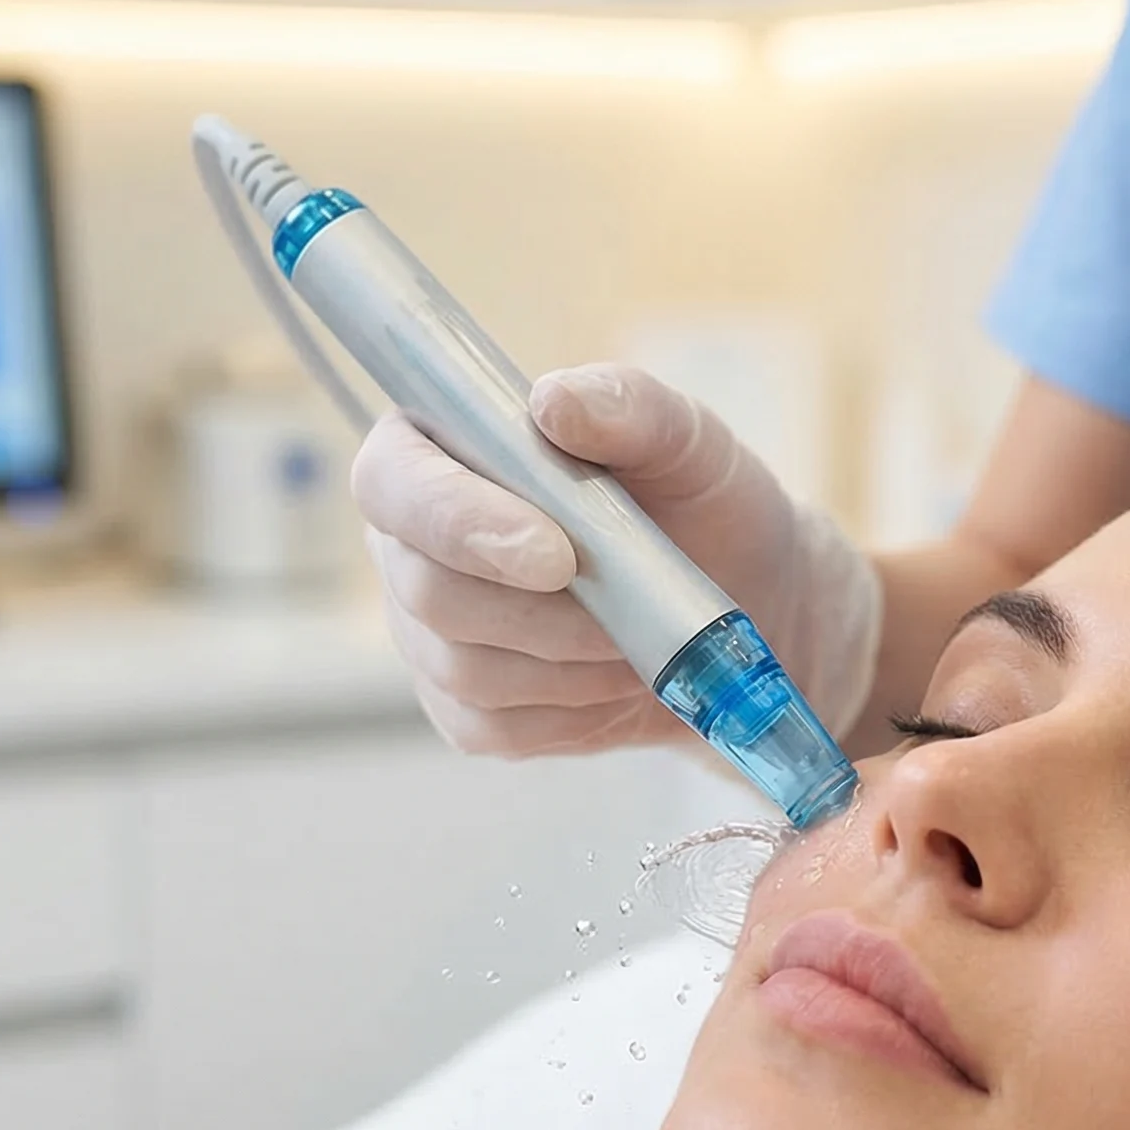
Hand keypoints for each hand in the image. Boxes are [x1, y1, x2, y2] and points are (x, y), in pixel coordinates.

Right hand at [351, 365, 882, 758]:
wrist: (738, 604)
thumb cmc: (698, 503)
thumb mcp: (687, 441)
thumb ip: (625, 406)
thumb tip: (551, 401)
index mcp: (437, 449)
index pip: (391, 480)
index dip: (456, 521)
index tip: (556, 554)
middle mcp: (411, 543)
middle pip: (425, 590)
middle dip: (538, 613)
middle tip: (625, 611)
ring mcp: (429, 633)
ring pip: (463, 668)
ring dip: (567, 663)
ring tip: (635, 639)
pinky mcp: (463, 708)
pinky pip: (494, 727)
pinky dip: (572, 710)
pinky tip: (616, 679)